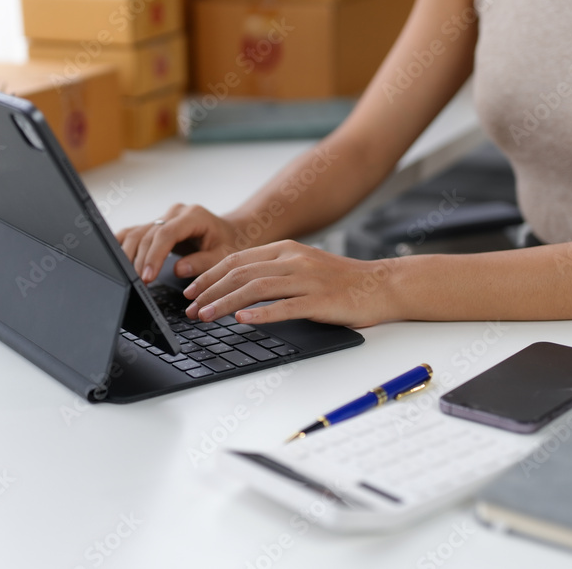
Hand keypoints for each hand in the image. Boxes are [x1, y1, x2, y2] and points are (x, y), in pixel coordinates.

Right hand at [116, 204, 250, 283]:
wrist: (231, 232)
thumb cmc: (229, 244)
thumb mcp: (224, 256)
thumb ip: (203, 262)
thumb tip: (179, 269)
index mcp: (193, 216)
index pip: (166, 234)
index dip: (155, 256)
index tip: (148, 277)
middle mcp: (175, 213)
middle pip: (148, 234)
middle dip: (139, 260)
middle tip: (136, 283)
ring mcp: (164, 217)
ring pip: (136, 232)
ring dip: (128, 255)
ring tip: (126, 276)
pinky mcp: (156, 225)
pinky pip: (134, 232)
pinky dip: (123, 245)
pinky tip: (116, 259)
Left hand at [181, 240, 399, 327]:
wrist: (382, 285)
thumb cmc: (341, 281)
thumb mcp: (303, 267)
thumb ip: (274, 271)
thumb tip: (237, 287)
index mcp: (286, 250)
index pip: (237, 260)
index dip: (209, 275)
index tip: (190, 291)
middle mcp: (294, 260)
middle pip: (241, 274)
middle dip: (210, 291)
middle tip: (189, 309)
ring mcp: (307, 280)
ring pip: (256, 288)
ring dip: (225, 303)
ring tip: (205, 316)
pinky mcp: (321, 300)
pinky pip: (285, 306)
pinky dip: (261, 313)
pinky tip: (242, 320)